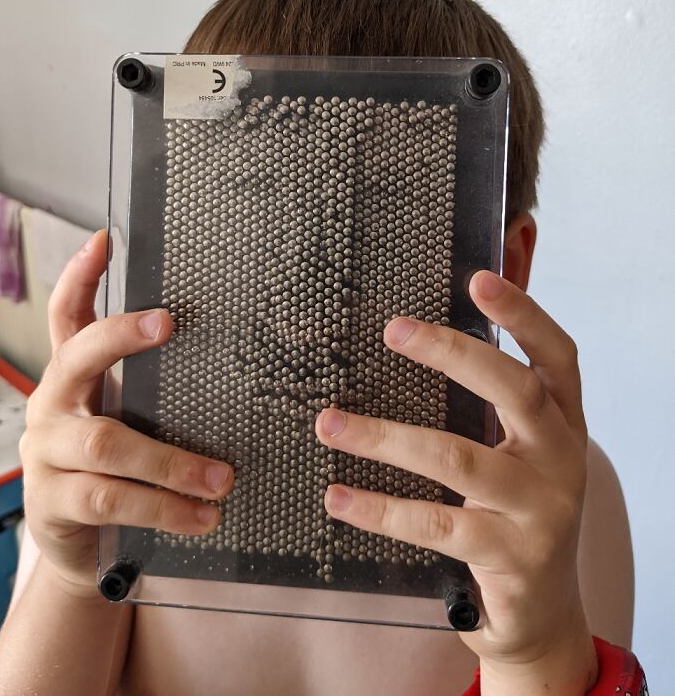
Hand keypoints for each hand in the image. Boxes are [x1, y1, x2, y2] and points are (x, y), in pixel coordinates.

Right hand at [19, 228, 233, 596]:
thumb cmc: (116, 469)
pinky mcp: (53, 501)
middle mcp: (52, 404)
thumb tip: (228, 353)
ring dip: (172, 462)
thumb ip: (155, 389)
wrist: (81, 546)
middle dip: (120, 336)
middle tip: (166, 323)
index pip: (67, 315)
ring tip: (223, 479)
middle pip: (78, 358)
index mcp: (72, 378)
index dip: (81, 276)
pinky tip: (200, 516)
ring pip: (108, 443)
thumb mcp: (130, 420)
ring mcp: (47, 453)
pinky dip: (162, 507)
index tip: (104, 239)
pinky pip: (110, 498)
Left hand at [314, 271, 597, 694]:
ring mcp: (540, 510)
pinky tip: (338, 498)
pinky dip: (379, 510)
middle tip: (393, 329)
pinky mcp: (509, 557)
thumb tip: (427, 333)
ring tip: (328, 423)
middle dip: (453, 354)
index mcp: (563, 423)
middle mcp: (560, 458)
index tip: (479, 279)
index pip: (557, 356)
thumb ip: (491, 403)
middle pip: (515, 391)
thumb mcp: (519, 452)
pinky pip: (434, 525)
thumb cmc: (517, 512)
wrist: (545, 612)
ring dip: (384, 438)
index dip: (523, 315)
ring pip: (457, 459)